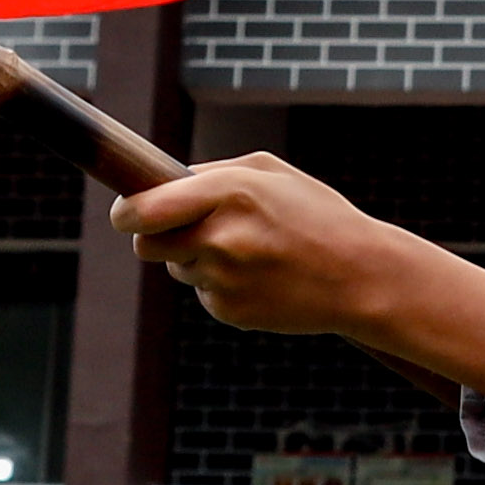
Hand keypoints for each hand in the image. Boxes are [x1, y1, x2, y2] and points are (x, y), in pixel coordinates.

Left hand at [116, 155, 484, 396]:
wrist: (360, 275)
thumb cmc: (316, 214)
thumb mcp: (270, 173)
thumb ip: (213, 173)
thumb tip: (165, 182)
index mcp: (228, 192)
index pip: (144, 210)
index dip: (126, 213)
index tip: (124, 214)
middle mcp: (220, 237)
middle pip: (147, 246)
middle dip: (156, 238)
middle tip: (184, 231)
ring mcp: (224, 278)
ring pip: (178, 269)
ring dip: (197, 259)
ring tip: (248, 251)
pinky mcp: (230, 311)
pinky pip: (204, 294)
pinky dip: (221, 285)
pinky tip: (260, 276)